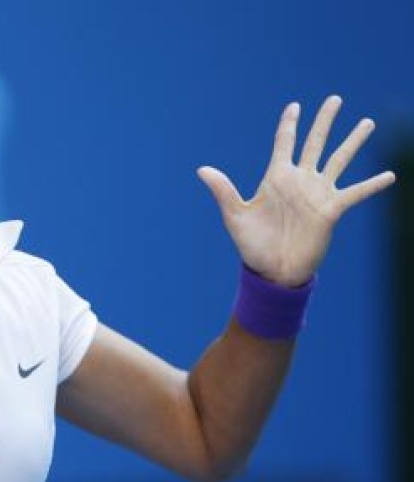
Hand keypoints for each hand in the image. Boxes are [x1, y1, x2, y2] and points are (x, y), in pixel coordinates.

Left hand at [197, 96, 395, 286]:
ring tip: (368, 122)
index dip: (289, 123)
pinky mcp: (332, 210)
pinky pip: (356, 193)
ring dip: (353, 141)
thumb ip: (223, 191)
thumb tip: (201, 169)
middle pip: (315, 142)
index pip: (284, 142)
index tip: (295, 105)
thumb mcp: (235, 216)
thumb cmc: (252, 245)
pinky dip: (372, 184)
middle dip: (324, 121)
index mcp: (276, 178)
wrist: (273, 271)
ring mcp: (318, 194)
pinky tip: (389, 175)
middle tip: (334, 98)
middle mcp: (299, 181)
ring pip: (339, 160)